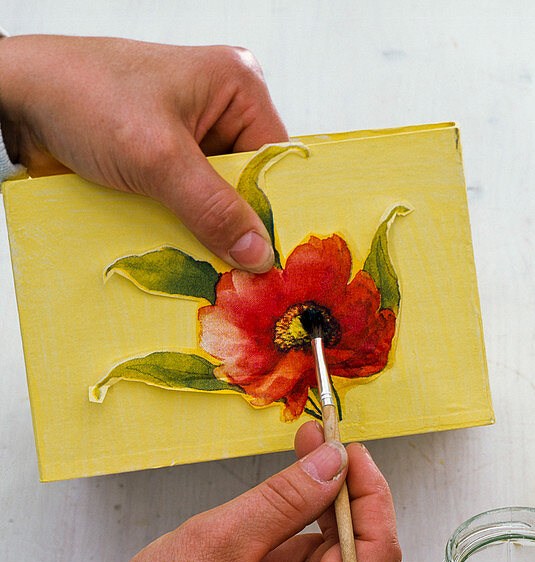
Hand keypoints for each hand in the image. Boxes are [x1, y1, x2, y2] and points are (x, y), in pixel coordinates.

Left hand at [0, 34, 288, 271]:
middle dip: (239, 224)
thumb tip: (259, 255)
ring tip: (207, 261)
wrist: (14, 96)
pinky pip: (191, 201)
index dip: (274, 209)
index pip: (276, 159)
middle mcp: (222, 108)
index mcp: (237, 85)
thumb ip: (213, 209)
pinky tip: (181, 247)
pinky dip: (185, 226)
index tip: (271, 257)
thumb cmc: (82, 96)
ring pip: (220, 198)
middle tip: (238, 268)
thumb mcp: (158, 157)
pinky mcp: (166, 157)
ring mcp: (193, 134)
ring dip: (209, 230)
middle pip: (250, 182)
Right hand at [73, 422, 400, 561]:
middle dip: (336, 500)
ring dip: (306, 531)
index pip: (378, 548)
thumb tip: (335, 464)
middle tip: (309, 447)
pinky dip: (290, 561)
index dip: (371, 492)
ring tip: (248, 518)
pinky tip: (245, 554)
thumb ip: (287, 498)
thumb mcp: (218, 540)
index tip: (346, 449)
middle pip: (358, 559)